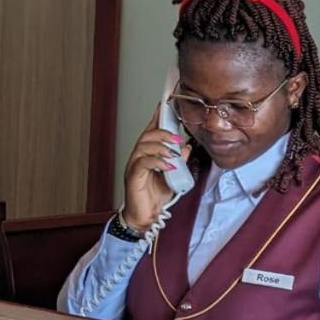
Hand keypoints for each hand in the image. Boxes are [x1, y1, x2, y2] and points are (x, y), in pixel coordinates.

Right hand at [121, 110, 191, 233]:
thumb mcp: (174, 175)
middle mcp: (139, 156)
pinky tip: (168, 165)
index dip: (157, 116)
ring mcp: (134, 166)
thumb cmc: (156, 195)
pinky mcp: (133, 177)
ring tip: (174, 152)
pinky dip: (157, 162)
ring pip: (143, 146)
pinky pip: (142, 164)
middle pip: (146, 135)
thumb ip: (181, 161)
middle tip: (178, 138)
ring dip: (161, 146)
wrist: (147, 216)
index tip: (164, 104)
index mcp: (148, 153)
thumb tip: (187, 147)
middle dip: (163, 132)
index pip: (151, 130)